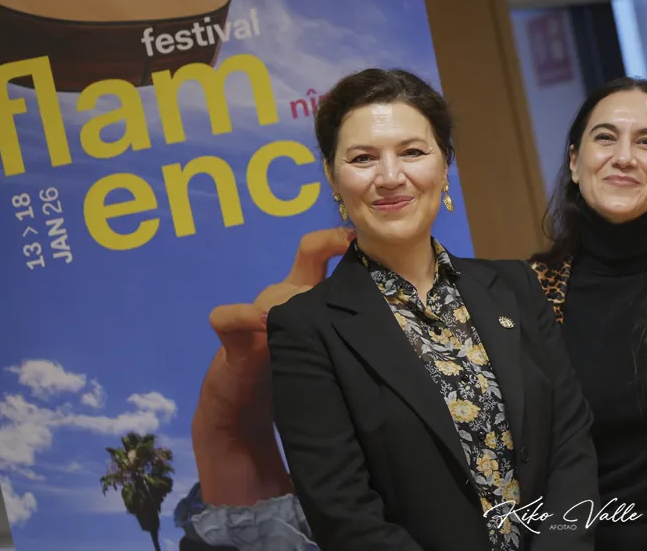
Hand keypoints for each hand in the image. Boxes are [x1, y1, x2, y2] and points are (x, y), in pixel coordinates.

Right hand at [192, 227, 353, 506]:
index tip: (379, 241)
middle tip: (345, 242)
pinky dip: (240, 317)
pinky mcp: (234, 338)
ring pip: (272, 291)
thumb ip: (365, 347)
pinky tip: (258, 322)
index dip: (354, 246)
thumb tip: (419, 350)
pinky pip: (227, 318)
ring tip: (295, 307)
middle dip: (324, 245)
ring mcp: (262, 314)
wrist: (245, 405)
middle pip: (307, 257)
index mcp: (319, 300)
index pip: (338, 261)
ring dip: (283, 298)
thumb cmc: (299, 375)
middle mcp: (293, 297)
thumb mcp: (334, 358)